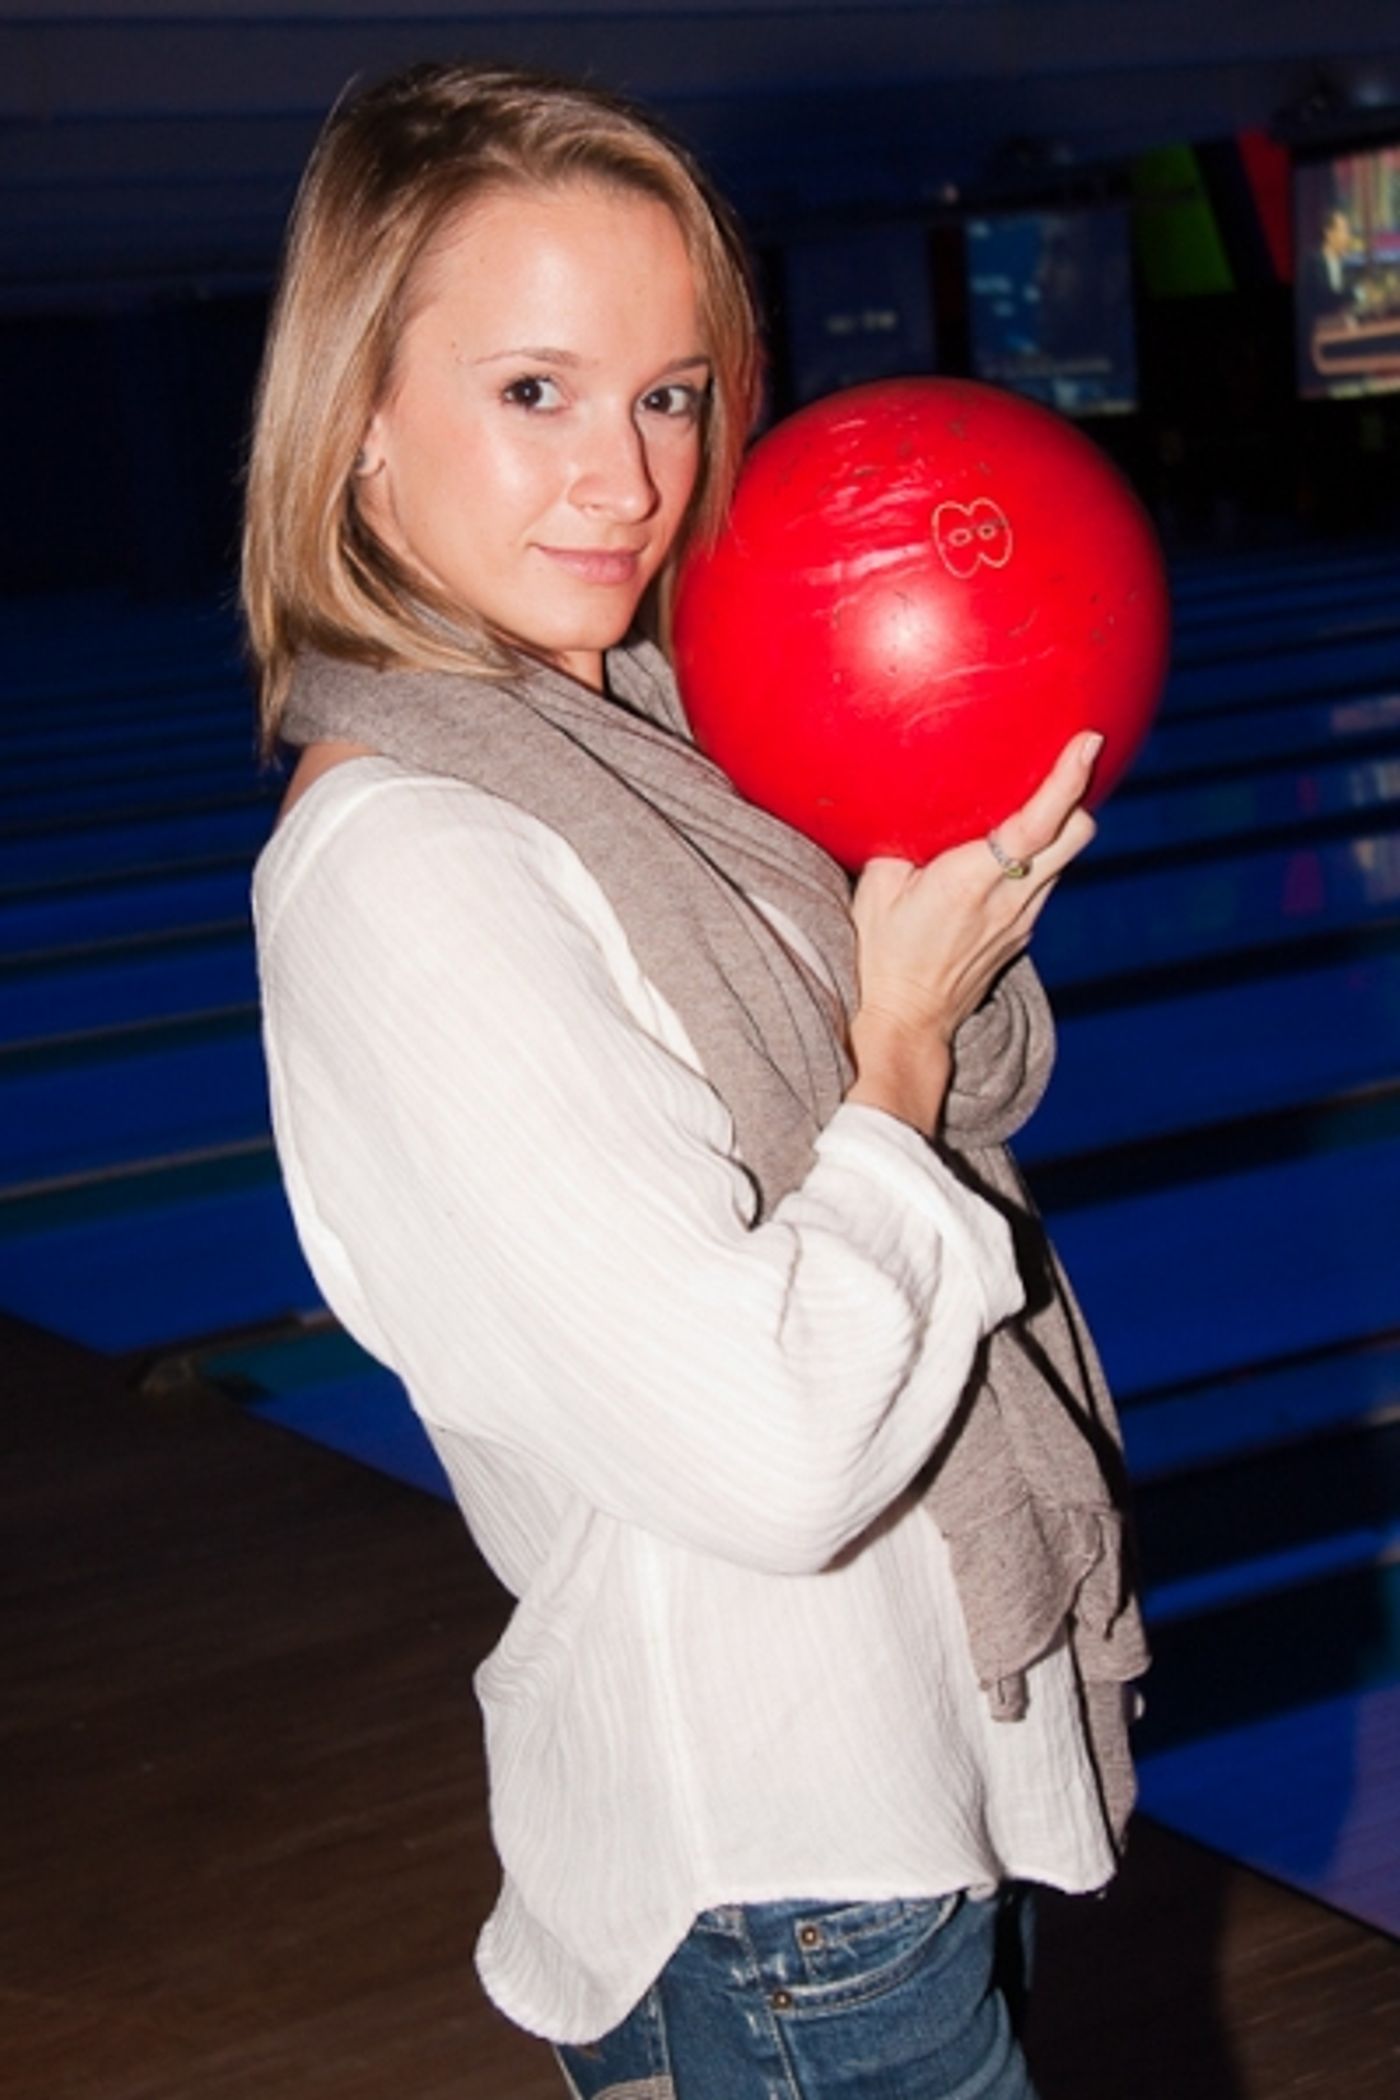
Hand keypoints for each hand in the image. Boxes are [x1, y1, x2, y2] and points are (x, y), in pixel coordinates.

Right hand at [846, 732, 1101, 1129]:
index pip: (1035, 825)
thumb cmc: (882, 953)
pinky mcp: (1023, 933)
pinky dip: (1038, 859)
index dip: (1065, 781)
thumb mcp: (877, 888)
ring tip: (1038, 801)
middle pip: (1075, 836)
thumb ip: (902, 842)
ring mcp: (1023, 919)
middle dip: (1077, 796)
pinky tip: (1011, 854)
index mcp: (970, 881)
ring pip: (1064, 859)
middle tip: (1069, 761)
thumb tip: (913, 804)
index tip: (1088, 742)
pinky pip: (1044, 882)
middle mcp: (1009, 899)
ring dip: (1059, 828)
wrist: (907, 1021)